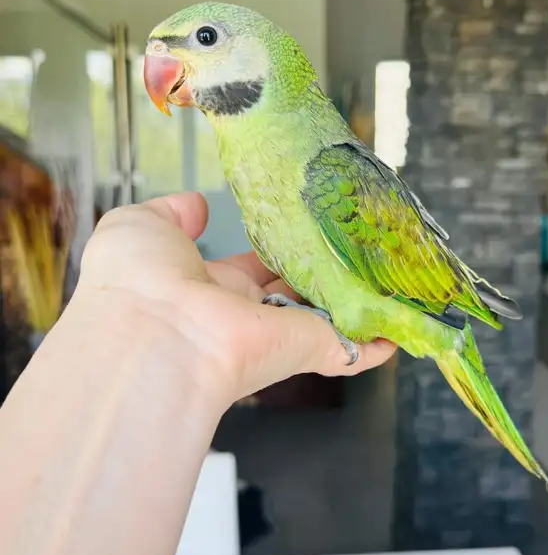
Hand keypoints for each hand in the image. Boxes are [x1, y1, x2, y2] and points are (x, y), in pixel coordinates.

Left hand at [78, 192, 394, 407]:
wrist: (153, 333)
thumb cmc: (138, 279)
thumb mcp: (140, 226)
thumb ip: (170, 213)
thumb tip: (196, 204)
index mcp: (208, 283)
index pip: (252, 265)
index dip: (277, 245)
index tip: (303, 225)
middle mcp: (246, 311)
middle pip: (294, 288)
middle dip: (321, 265)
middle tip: (353, 239)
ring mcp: (278, 333)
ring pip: (326, 314)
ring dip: (355, 298)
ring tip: (389, 271)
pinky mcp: (306, 349)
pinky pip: (350, 348)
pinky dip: (379, 342)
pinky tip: (403, 328)